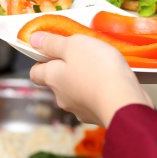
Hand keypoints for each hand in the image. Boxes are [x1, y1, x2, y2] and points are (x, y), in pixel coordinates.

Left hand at [28, 32, 152, 125]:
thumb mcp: (73, 44)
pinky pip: (93, 102)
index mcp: (52, 78)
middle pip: (57, 82)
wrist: (123, 101)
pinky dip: (98, 94)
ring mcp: (78, 110)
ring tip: (101, 70)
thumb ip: (52, 42)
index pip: (35, 73)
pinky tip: (111, 85)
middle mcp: (61, 97)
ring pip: (75, 93)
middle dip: (67, 71)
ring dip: (84, 82)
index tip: (53, 51)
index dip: (41, 61)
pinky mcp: (96, 117)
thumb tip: (33, 40)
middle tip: (83, 57)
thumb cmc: (98, 69)